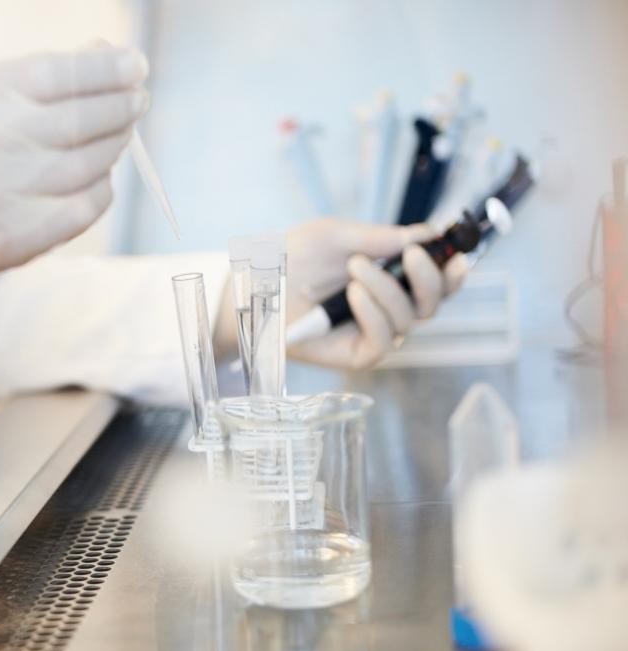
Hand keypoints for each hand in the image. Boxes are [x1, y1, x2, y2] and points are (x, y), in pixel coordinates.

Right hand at [0, 47, 149, 313]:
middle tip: (137, 99)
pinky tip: (98, 178)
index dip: (105, 68)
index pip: (56, 74)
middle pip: (78, 119)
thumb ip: (24, 79)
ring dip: (115, 145)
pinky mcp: (9, 240)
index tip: (134, 65)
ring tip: (121, 133)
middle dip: (121, 106)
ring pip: (87, 164)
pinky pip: (81, 209)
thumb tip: (103, 58)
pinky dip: (100, 189)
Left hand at [283, 219, 469, 368]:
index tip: (456, 256)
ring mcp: (373, 332)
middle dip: (428, 278)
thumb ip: (383, 237)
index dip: (452, 272)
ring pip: (408, 318)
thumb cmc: (292, 259)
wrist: (256, 284)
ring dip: (387, 288)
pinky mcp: (357, 354)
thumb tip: (429, 233)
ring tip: (355, 267)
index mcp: (389, 279)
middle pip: (432, 303)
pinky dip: (375, 314)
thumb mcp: (338, 237)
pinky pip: (384, 340)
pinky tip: (354, 295)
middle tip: (412, 255)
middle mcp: (387, 307)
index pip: (435, 282)